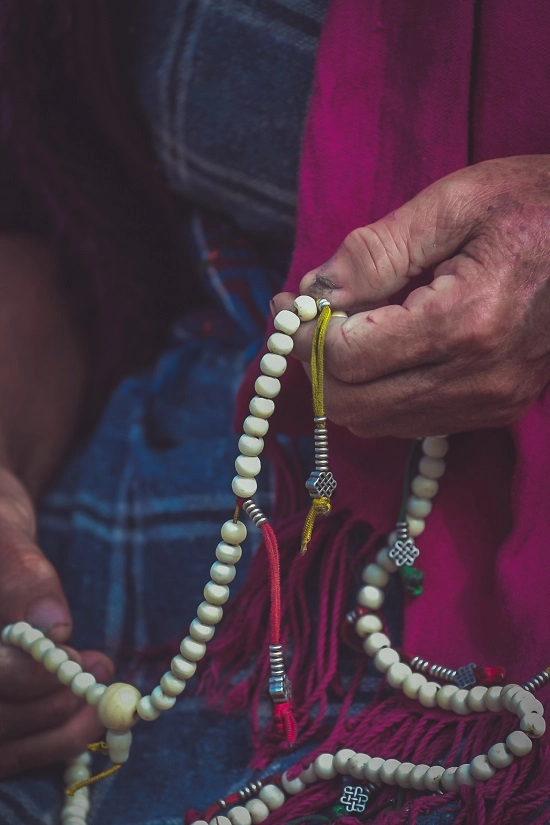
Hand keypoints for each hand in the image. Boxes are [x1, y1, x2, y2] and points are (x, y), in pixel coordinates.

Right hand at [0, 468, 112, 777]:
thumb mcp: (3, 528)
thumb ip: (22, 571)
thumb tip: (53, 626)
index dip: (22, 677)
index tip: (72, 655)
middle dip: (47, 704)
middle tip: (99, 670)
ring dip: (56, 729)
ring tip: (103, 689)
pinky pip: (8, 753)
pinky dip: (49, 743)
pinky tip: (85, 713)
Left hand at [273, 155, 549, 436]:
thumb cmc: (538, 205)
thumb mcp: (455, 203)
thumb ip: (375, 251)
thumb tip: (314, 290)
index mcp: (463, 322)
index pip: (347, 359)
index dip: (304, 336)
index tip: (289, 306)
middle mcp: (476, 378)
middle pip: (354, 404)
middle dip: (315, 366)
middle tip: (304, 319)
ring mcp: (490, 401)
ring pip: (378, 423)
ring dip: (344, 383)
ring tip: (342, 330)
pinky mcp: (497, 408)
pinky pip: (411, 421)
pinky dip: (380, 393)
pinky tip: (382, 350)